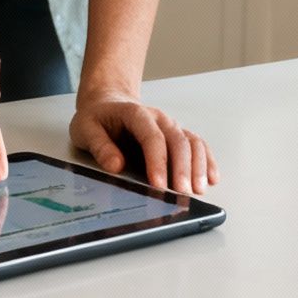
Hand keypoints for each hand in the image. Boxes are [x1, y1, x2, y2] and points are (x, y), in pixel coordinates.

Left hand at [70, 95, 217, 194]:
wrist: (108, 104)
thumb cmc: (97, 118)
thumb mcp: (86, 129)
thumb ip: (100, 146)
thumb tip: (116, 165)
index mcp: (135, 114)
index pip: (152, 138)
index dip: (157, 162)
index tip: (158, 185)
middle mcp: (159, 119)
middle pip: (178, 141)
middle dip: (182, 169)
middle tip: (182, 193)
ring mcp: (171, 127)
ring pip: (192, 143)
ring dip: (198, 167)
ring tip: (198, 190)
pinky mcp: (177, 136)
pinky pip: (197, 146)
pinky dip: (207, 161)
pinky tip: (211, 178)